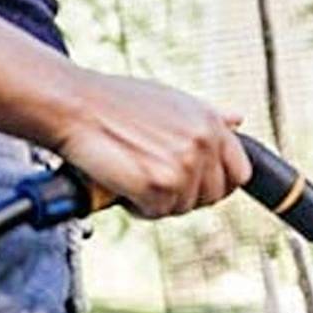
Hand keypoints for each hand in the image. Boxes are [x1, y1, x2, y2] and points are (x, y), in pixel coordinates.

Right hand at [47, 71, 251, 218]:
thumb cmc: (114, 103)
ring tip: (134, 170)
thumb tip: (238, 120)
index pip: (240, 173)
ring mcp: (183, 166)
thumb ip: (208, 116)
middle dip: (186, 193)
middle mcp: (203, 143)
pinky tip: (122, 180)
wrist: (71, 104)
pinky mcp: (159, 186)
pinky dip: (138, 206)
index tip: (195, 182)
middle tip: (153, 174)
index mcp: (211, 123)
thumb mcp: (170, 99)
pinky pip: (158, 213)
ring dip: (159, 199)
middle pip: (213, 196)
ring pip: (185, 207)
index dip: (218, 184)